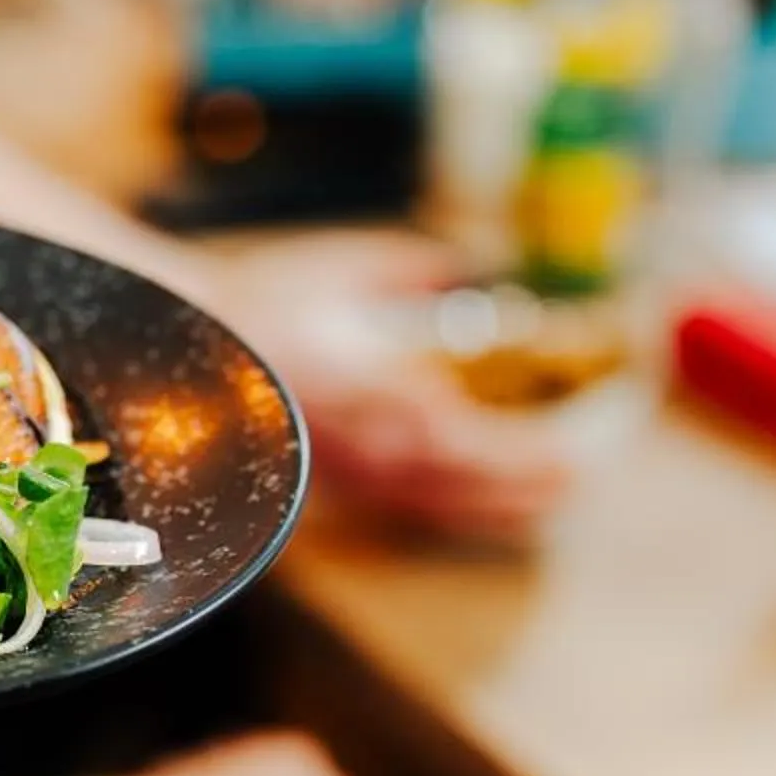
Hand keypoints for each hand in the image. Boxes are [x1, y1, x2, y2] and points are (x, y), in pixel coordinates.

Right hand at [212, 232, 571, 544]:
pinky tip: (495, 501)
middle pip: (484, 488)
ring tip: (561, 490)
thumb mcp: (341, 268)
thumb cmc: (259, 309)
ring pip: (455, 508)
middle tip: (592, 463)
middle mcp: (378, 450)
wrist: (184, 358)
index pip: (487, 440)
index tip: (588, 430)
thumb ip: (413, 269)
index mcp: (383, 395)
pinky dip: (470, 509)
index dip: (543, 445)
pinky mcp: (340, 487)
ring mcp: (357, 477)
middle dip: (543, 480)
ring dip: (514, 504)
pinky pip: (422, 510)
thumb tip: (466, 266)